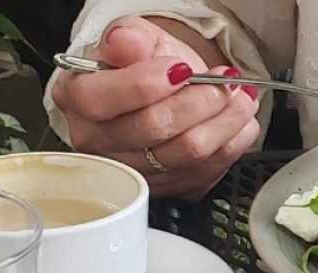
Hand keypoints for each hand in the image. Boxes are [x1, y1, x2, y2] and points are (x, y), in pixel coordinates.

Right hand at [52, 16, 259, 198]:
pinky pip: (204, 172)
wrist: (160, 93)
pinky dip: (230, 145)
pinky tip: (240, 123)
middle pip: (152, 129)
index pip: (101, 100)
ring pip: (184, 153)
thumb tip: (126, 44)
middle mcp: (98, 143)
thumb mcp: (133, 38)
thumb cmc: (140, 66)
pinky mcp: (166, 189)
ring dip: (223, 122)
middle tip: (226, 81)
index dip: (144, 85)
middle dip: (198, 101)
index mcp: (75, 98)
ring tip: (242, 96)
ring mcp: (132, 173)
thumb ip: (128, 39)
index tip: (181, 69)